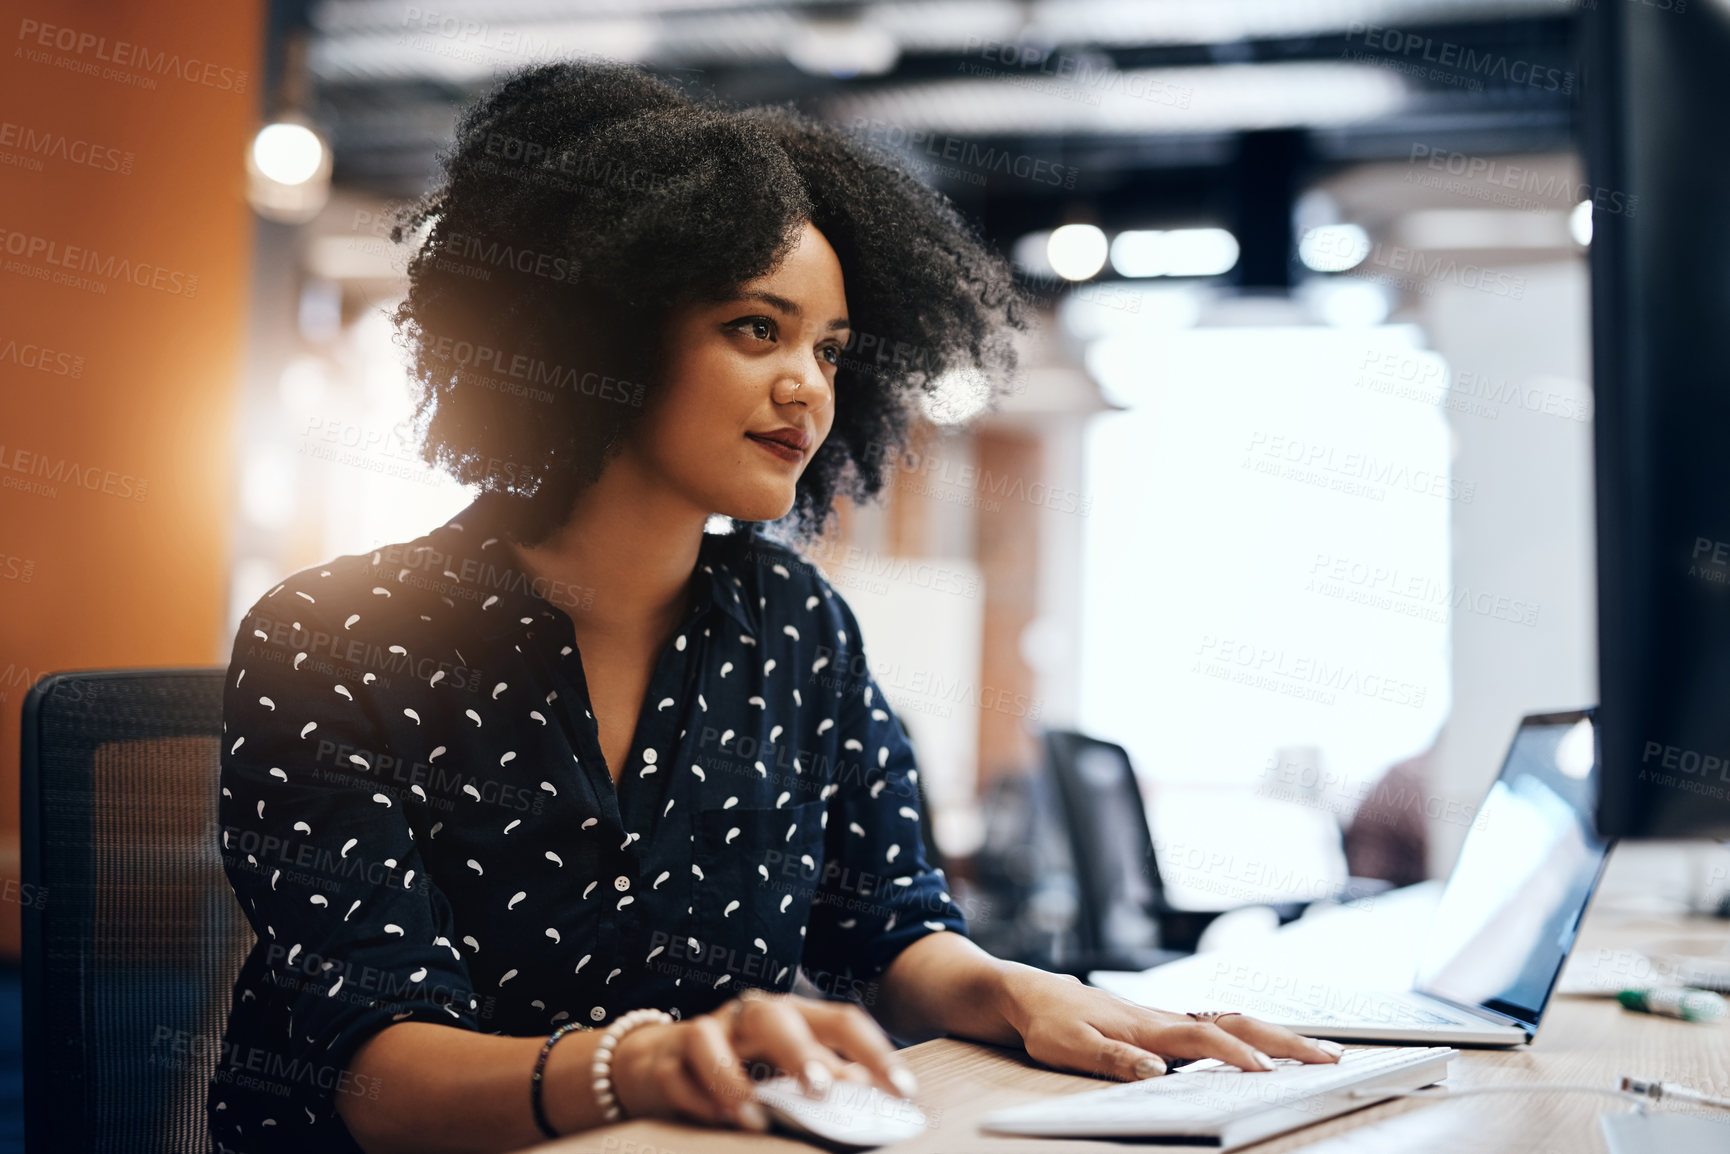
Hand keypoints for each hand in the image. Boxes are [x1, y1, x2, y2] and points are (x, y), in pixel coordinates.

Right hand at [608, 991, 920, 1131]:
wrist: (662, 1060)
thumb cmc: (744, 1068)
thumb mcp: (789, 1075)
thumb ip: (826, 1082)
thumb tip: (866, 1098)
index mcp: (794, 1016)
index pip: (840, 1022)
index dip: (874, 1053)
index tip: (903, 1093)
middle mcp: (750, 1015)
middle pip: (776, 1016)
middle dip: (799, 1052)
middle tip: (821, 1091)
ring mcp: (706, 1031)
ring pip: (712, 1038)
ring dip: (733, 1080)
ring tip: (756, 1119)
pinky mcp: (666, 1055)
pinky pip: (676, 1072)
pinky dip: (694, 1097)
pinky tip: (712, 1119)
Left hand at [994, 964, 1343, 1080]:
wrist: (1031, 993)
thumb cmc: (1048, 1023)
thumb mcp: (1069, 1047)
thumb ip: (1112, 1058)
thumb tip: (1156, 1072)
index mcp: (1147, 1028)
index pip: (1203, 1042)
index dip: (1236, 1057)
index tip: (1268, 1072)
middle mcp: (1166, 1020)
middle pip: (1236, 1025)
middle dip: (1285, 1040)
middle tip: (1330, 1056)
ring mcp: (1168, 1019)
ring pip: (1234, 1023)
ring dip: (1278, 1036)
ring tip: (1320, 1050)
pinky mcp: (1165, 1023)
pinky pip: (1220, 1026)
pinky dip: (1254, 1034)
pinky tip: (1271, 1046)